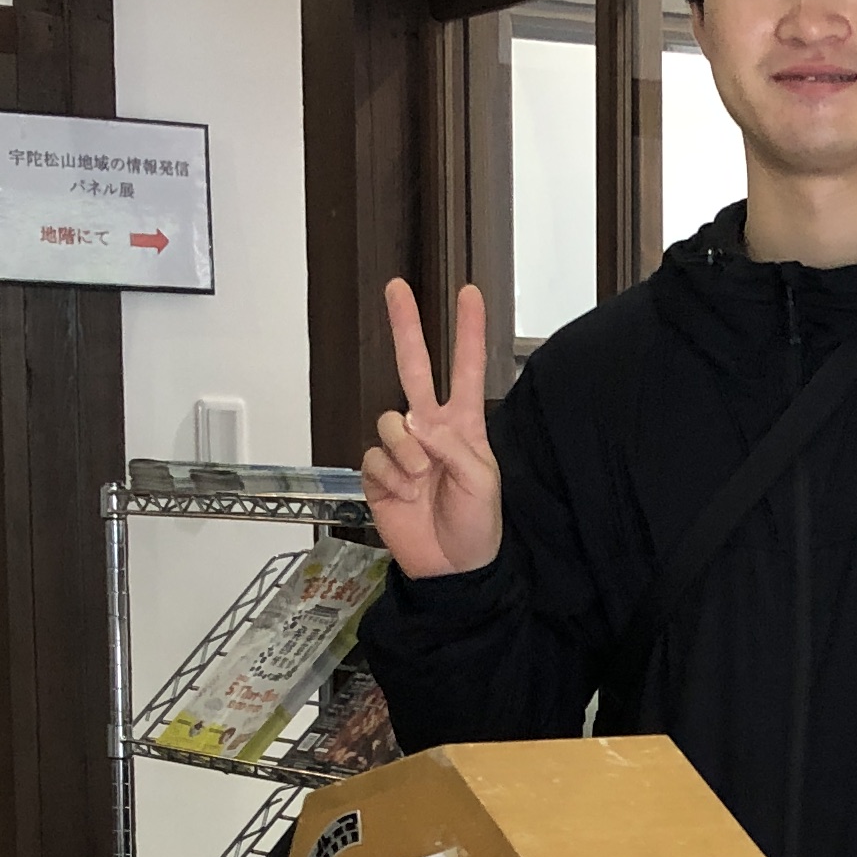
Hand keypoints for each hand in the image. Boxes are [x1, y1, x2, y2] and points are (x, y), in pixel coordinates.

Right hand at [362, 277, 503, 577]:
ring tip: (422, 479)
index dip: (468, 332)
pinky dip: (390, 476)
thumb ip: (454, 448)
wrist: (450, 569)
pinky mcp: (379, 473)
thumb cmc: (477, 527)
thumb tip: (416, 422)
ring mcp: (403, 450)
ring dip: (405, 451)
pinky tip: (404, 494)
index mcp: (464, 426)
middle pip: (413, 368)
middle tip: (396, 288)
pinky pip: (374, 458)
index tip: (469, 294)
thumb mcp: (482, 484)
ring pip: (389, 422)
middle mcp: (431, 429)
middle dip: (406, 327)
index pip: (466, 369)